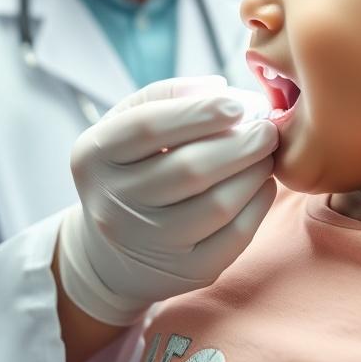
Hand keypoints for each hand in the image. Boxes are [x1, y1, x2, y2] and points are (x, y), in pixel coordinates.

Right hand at [57, 76, 278, 324]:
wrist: (109, 252)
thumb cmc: (129, 167)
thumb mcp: (125, 125)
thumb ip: (168, 96)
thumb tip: (220, 89)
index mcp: (93, 156)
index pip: (149, 128)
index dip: (200, 113)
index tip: (238, 105)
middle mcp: (114, 204)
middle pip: (189, 169)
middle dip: (241, 143)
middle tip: (267, 128)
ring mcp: (148, 243)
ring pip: (217, 205)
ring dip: (254, 172)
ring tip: (265, 152)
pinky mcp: (184, 272)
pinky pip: (235, 236)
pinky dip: (258, 204)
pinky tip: (262, 182)